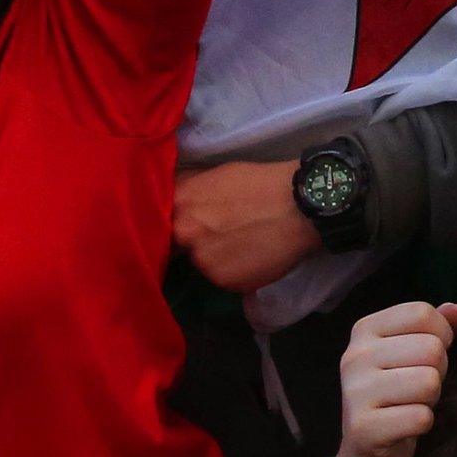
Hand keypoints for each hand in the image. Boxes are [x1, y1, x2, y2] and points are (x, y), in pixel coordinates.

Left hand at [172, 161, 322, 293]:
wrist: (298, 207)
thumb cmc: (259, 183)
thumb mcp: (216, 174)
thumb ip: (190, 190)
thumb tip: (175, 199)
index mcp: (178, 202)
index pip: (158, 219)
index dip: (171, 221)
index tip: (185, 222)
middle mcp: (183, 233)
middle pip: (178, 243)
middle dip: (193, 239)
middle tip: (218, 233)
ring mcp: (202, 261)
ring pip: (201, 262)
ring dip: (213, 257)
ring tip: (239, 245)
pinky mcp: (223, 282)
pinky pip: (222, 278)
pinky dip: (233, 271)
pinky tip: (250, 257)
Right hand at [335, 301, 456, 456]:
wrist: (367, 444)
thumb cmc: (395, 390)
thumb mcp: (410, 350)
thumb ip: (438, 326)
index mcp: (364, 329)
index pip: (422, 313)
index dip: (441, 334)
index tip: (428, 354)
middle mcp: (355, 356)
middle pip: (431, 348)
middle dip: (437, 370)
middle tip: (418, 385)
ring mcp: (356, 392)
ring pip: (429, 382)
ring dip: (430, 398)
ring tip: (411, 402)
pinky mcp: (364, 427)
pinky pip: (421, 417)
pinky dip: (422, 423)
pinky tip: (405, 424)